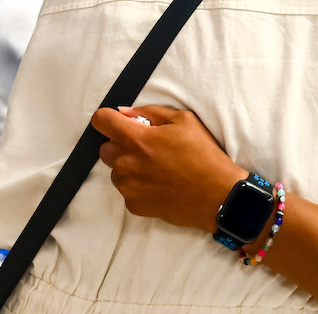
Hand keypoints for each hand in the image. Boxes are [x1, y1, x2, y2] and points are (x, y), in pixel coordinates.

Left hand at [91, 105, 245, 232]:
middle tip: (148, 147)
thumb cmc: (203, 154)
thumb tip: (125, 113)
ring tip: (157, 168)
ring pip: (116, 171)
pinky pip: (127, 190)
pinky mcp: (134, 205)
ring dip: (130, 167)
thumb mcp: (184, 120)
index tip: (120, 123)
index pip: (101, 120)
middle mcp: (125, 163)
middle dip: (121, 144)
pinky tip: (160, 184)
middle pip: (105, 148)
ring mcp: (128, 187)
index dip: (109, 118)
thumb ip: (150, 112)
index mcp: (135, 138)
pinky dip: (138, 186)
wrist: (217, 194)